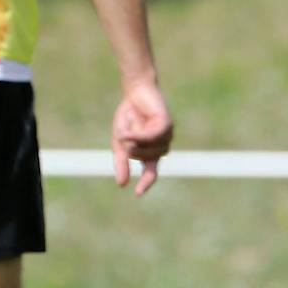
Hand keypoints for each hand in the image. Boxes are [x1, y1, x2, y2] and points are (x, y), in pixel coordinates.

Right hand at [112, 80, 172, 195]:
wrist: (135, 93)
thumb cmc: (129, 118)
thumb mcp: (120, 143)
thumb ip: (122, 162)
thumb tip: (122, 184)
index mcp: (151, 152)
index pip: (151, 172)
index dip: (146, 183)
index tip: (138, 193)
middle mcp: (162, 146)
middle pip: (146, 159)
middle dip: (131, 151)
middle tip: (123, 137)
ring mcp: (167, 135)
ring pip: (151, 149)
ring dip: (134, 143)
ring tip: (124, 132)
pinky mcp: (167, 124)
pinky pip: (153, 136)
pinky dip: (139, 136)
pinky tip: (127, 133)